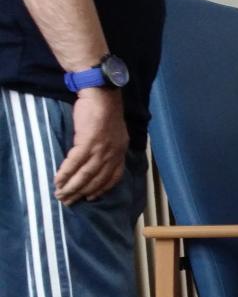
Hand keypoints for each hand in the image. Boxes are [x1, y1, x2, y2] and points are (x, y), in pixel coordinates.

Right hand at [55, 87, 127, 204]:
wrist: (101, 94)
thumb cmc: (105, 111)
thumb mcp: (115, 133)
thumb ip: (110, 148)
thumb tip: (100, 160)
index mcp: (120, 152)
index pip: (113, 177)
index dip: (101, 189)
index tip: (91, 197)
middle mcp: (113, 154)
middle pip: (97, 180)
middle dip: (82, 192)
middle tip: (69, 201)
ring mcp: (101, 149)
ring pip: (86, 174)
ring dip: (72, 187)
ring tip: (61, 195)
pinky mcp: (88, 142)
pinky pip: (74, 163)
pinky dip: (65, 173)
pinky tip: (58, 180)